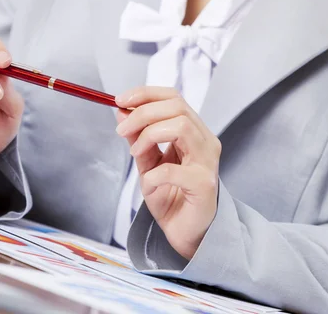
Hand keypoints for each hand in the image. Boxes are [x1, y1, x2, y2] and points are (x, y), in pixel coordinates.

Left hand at [115, 87, 220, 259]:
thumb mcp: (148, 163)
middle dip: (143, 113)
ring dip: (149, 135)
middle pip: (177, 107)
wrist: (185, 233)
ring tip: (136, 154)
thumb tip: (121, 111)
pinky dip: (153, 175)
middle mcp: (206, 142)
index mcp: (195, 132)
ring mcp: (208, 162)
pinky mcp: (204, 185)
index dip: (146, 94)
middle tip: (121, 129)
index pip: (174, 97)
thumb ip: (138, 138)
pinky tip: (149, 185)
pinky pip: (172, 170)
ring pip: (181, 126)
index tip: (119, 100)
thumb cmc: (171, 196)